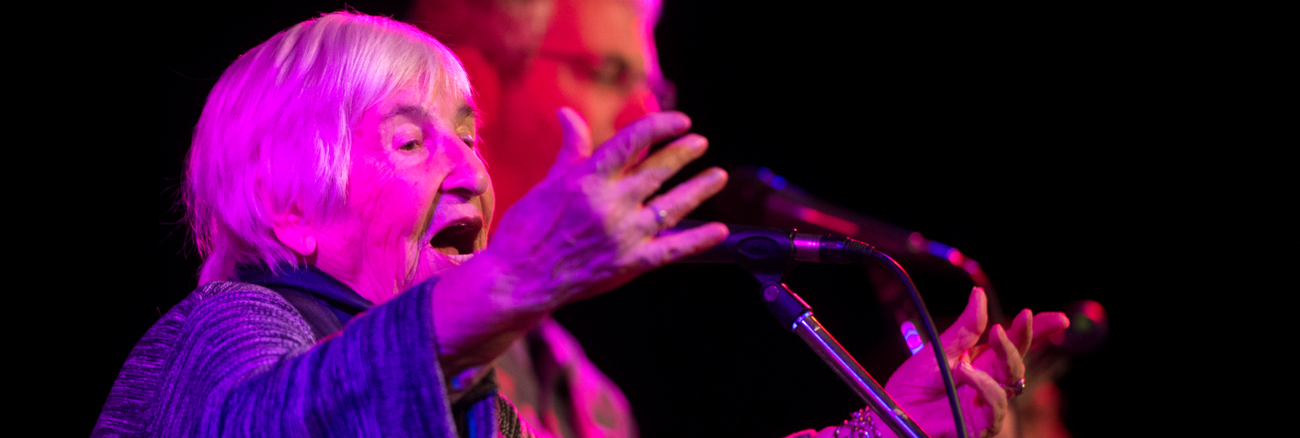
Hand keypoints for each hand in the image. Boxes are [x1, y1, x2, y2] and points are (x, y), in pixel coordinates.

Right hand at [433, 108, 727, 373]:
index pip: (633, 141)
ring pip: (673, 206)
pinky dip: (699, 240)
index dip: (661, 127)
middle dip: (684, 152)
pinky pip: (673, 249)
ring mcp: (624, 236)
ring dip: (700, 189)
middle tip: (700, 142)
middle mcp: (610, 205)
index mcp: (587, 180)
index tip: (680, 120)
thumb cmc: (526, 230)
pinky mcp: (630, 264)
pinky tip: (720, 230)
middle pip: (659, 171)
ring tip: (718, 176)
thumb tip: (569, 113)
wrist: (517, 282)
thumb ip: (571, 150)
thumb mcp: (547, 184)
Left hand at [880, 287, 1068, 437]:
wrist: (888, 416)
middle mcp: (986, 383)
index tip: (1058, 319)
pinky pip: (995, 408)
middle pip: (1017, 361)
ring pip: (1012, 384)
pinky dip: (985, 388)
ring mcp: (985, 405)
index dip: (1036, 332)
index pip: (1013, 345)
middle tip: (1023, 317)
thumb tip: (979, 294)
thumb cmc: (910, 388)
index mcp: (978, 362)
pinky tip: (969, 374)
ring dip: (1004, 360)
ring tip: (982, 347)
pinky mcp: (979, 426)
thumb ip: (963, 329)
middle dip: (1025, 339)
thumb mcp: (937, 351)